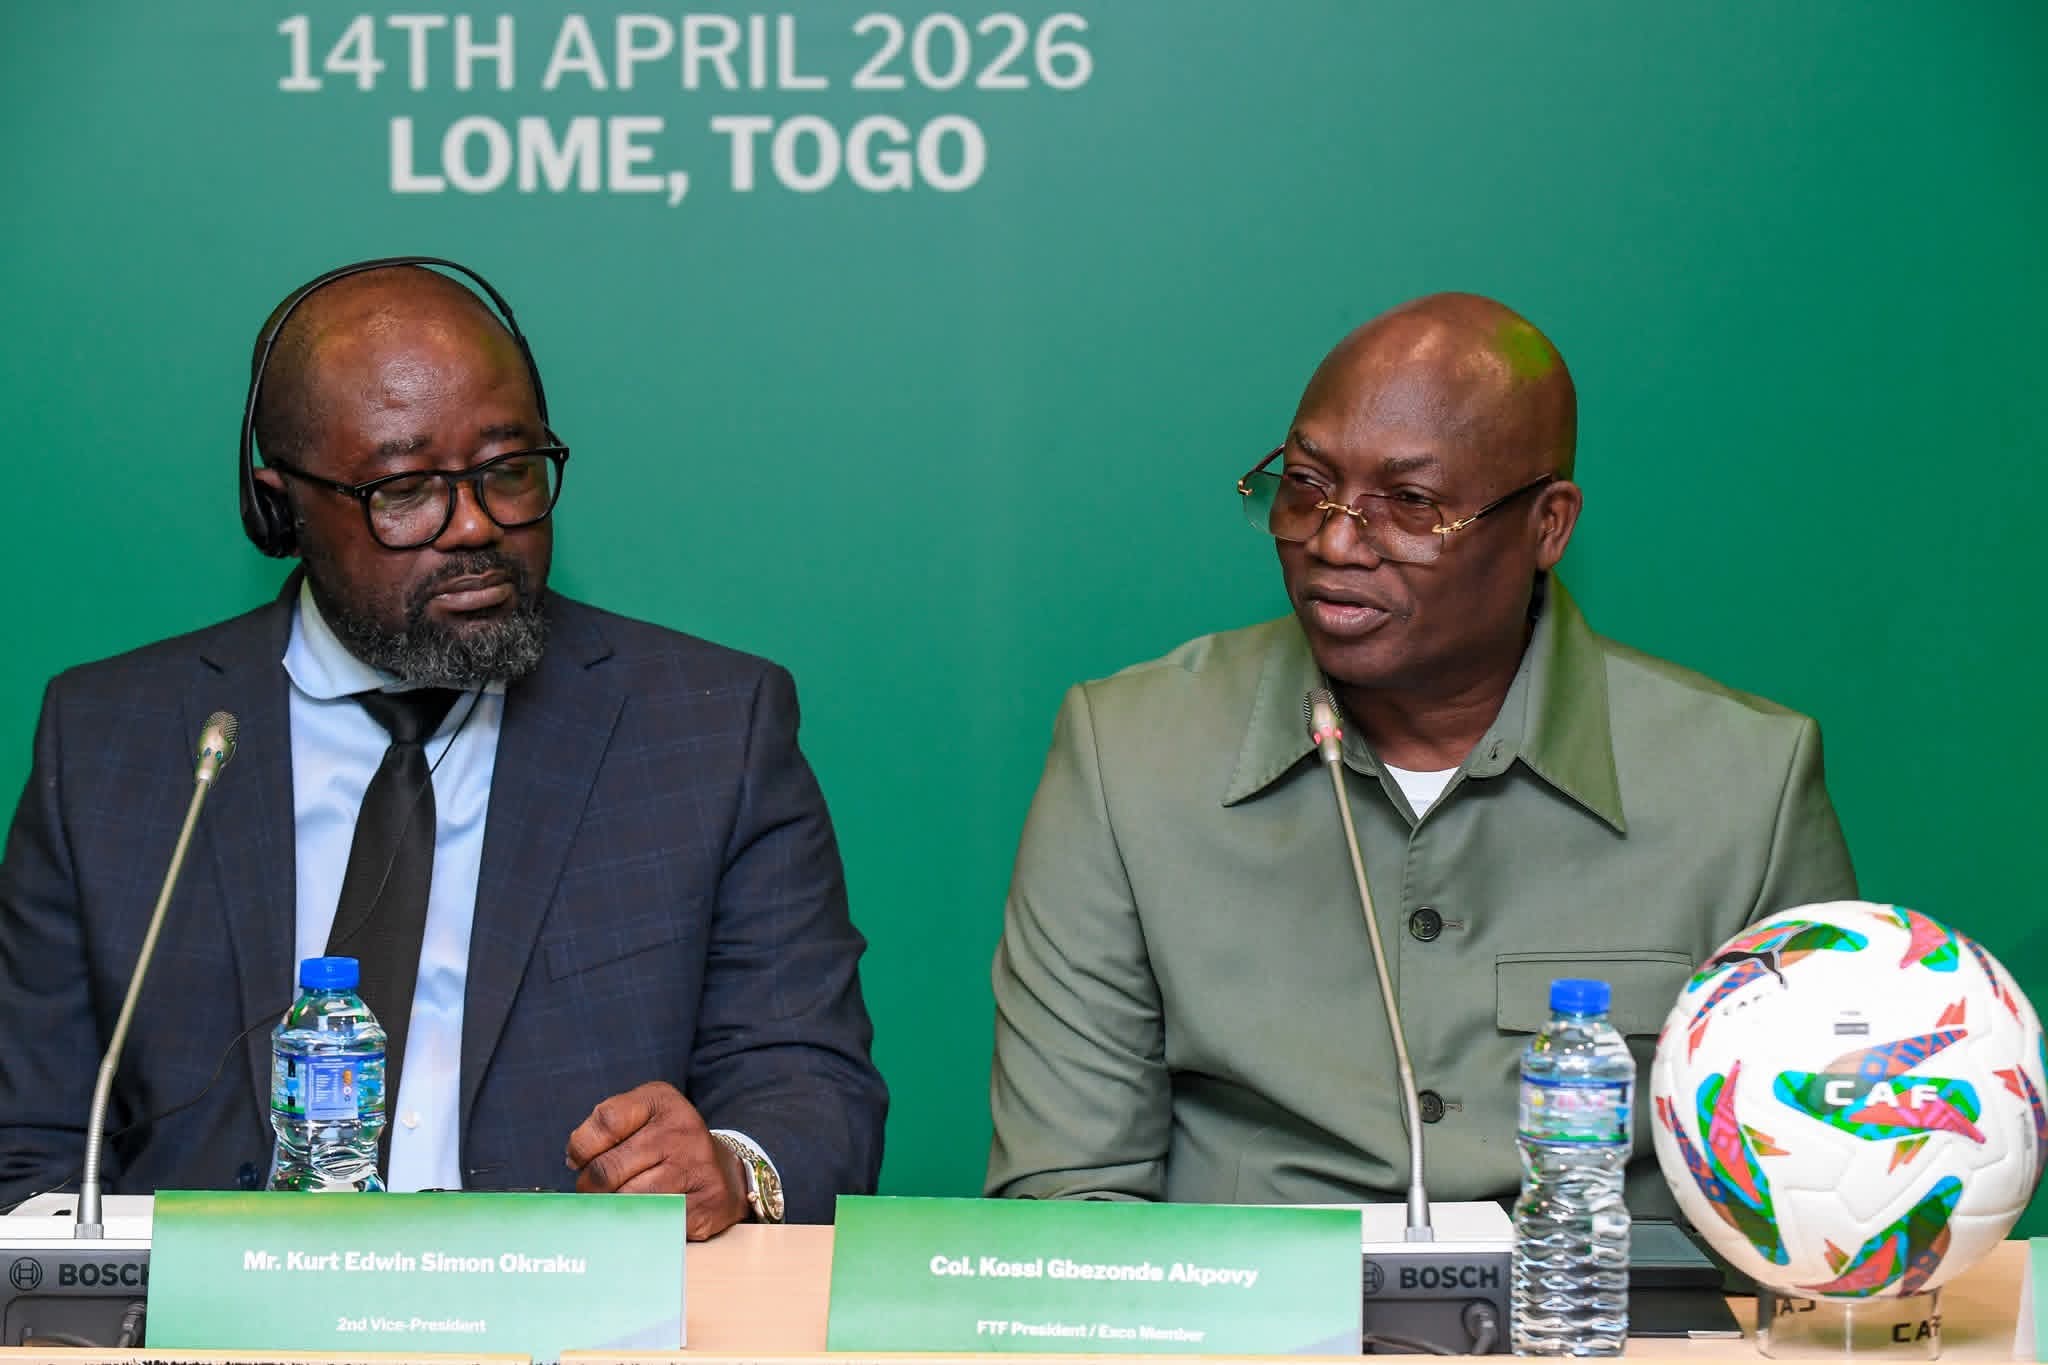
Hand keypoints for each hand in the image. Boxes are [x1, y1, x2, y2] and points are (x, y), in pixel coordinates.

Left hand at [564, 1081, 748, 1239]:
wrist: (723, 1172)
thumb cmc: (666, 1146)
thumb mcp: (639, 1118)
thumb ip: (603, 1130)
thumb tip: (574, 1162)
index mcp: (661, 1101)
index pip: (606, 1121)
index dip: (582, 1148)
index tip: (581, 1161)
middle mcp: (682, 1129)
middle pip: (608, 1169)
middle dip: (591, 1188)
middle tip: (596, 1192)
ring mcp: (697, 1166)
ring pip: (627, 1200)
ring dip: (614, 1209)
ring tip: (619, 1204)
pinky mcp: (706, 1202)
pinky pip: (652, 1222)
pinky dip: (640, 1225)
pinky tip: (645, 1217)